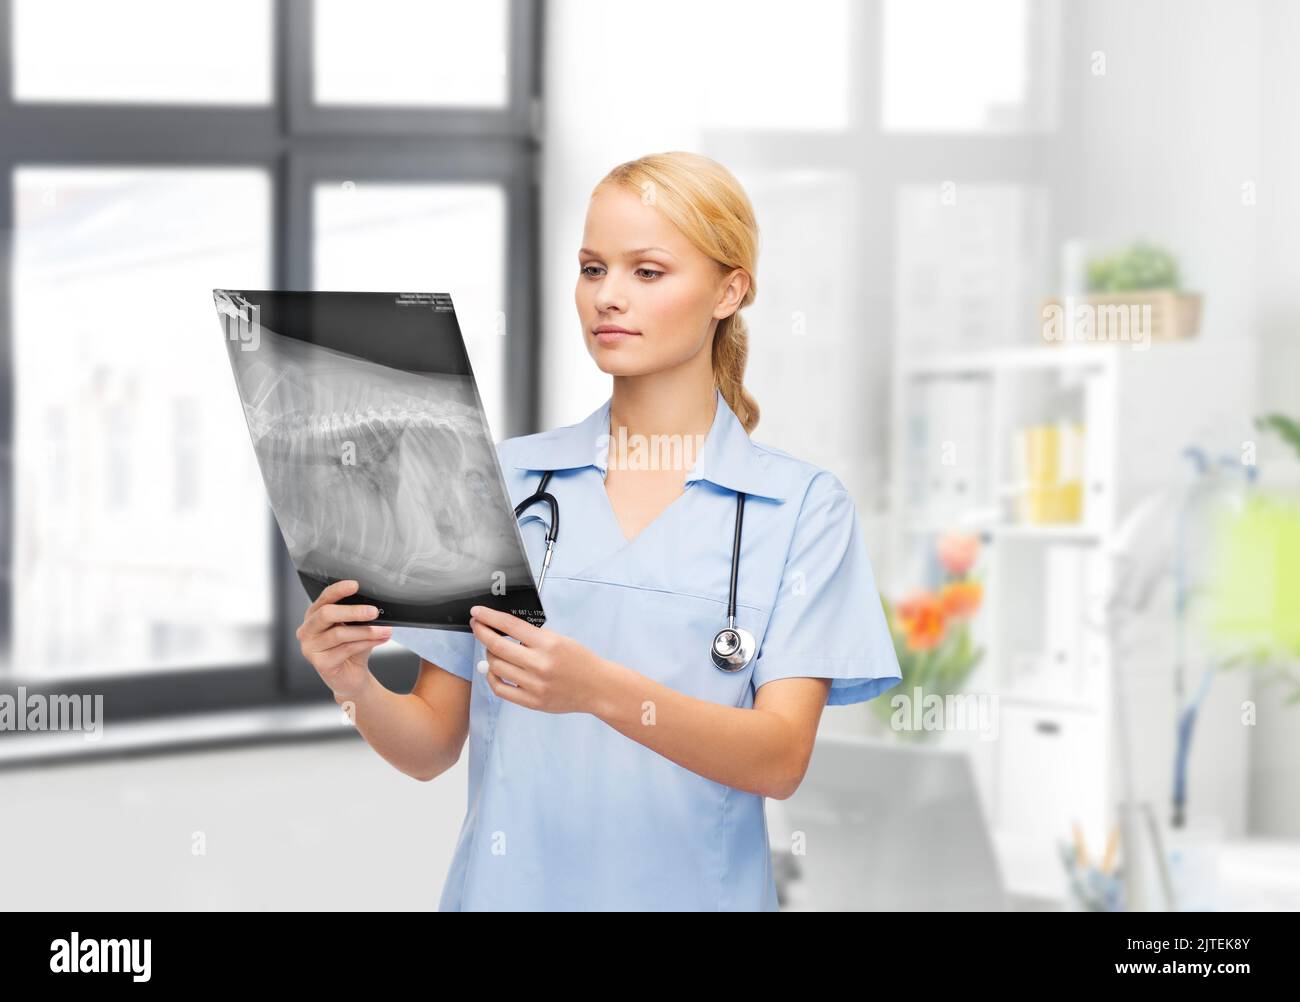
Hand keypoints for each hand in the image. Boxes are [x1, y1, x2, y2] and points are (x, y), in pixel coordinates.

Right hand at [296, 579, 390, 701]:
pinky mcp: (320, 663)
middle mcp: (307, 630)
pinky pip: (346, 649)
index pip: (324, 598)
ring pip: (339, 633)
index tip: (355, 585)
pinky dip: (366, 643)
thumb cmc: (351, 648)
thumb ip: (357, 616)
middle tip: (374, 611)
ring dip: (366, 631)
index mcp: (313, 616)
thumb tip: (374, 606)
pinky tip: (379, 640)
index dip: (338, 590)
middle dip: (352, 611)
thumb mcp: (354, 627)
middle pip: (326, 614)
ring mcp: (310, 648)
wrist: (351, 677)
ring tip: (385, 630)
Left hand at [468, 605, 610, 714]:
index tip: (477, 612)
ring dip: (489, 655)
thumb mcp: (559, 640)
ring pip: (496, 667)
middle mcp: (539, 664)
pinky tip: (495, 670)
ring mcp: (534, 685)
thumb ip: (531, 637)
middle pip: (497, 646)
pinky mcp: (532, 701)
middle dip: (481, 633)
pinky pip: (500, 688)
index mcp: (548, 644)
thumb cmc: (579, 661)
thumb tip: (500, 631)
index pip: (510, 626)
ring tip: (494, 650)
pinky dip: (492, 677)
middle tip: (476, 626)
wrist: (598, 687)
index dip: (489, 617)